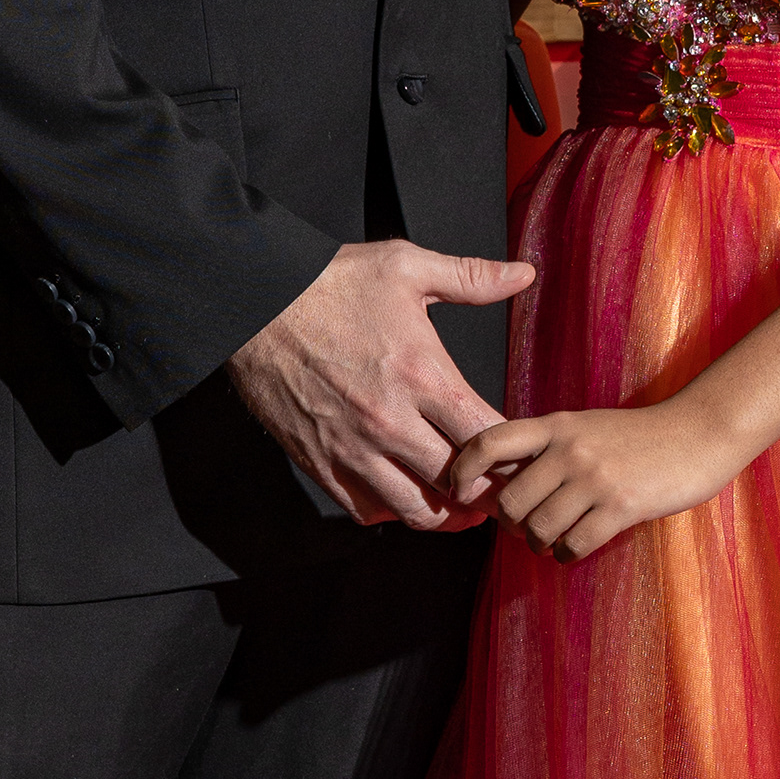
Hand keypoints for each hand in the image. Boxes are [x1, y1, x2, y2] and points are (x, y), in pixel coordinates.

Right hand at [229, 239, 534, 532]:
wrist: (254, 305)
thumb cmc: (331, 283)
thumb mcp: (405, 266)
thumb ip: (471, 277)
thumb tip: (525, 274)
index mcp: (421, 374)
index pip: (487, 437)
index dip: (514, 453)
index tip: (521, 452)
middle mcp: (390, 421)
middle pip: (459, 485)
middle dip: (488, 492)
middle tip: (502, 488)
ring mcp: (353, 448)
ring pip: (416, 510)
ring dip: (445, 512)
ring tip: (460, 501)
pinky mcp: (320, 463)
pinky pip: (367, 510)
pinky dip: (394, 510)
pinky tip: (407, 491)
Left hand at [448, 392, 750, 561]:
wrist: (699, 432)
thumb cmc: (639, 436)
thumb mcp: (586, 426)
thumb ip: (548, 446)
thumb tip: (502, 482)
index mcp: (557, 424)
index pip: (490, 442)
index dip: (463, 469)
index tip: (458, 489)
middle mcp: (570, 449)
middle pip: (509, 501)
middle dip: (513, 524)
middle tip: (530, 526)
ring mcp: (595, 478)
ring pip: (538, 529)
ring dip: (542, 543)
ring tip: (557, 537)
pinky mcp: (620, 507)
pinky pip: (572, 546)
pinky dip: (568, 553)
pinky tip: (580, 544)